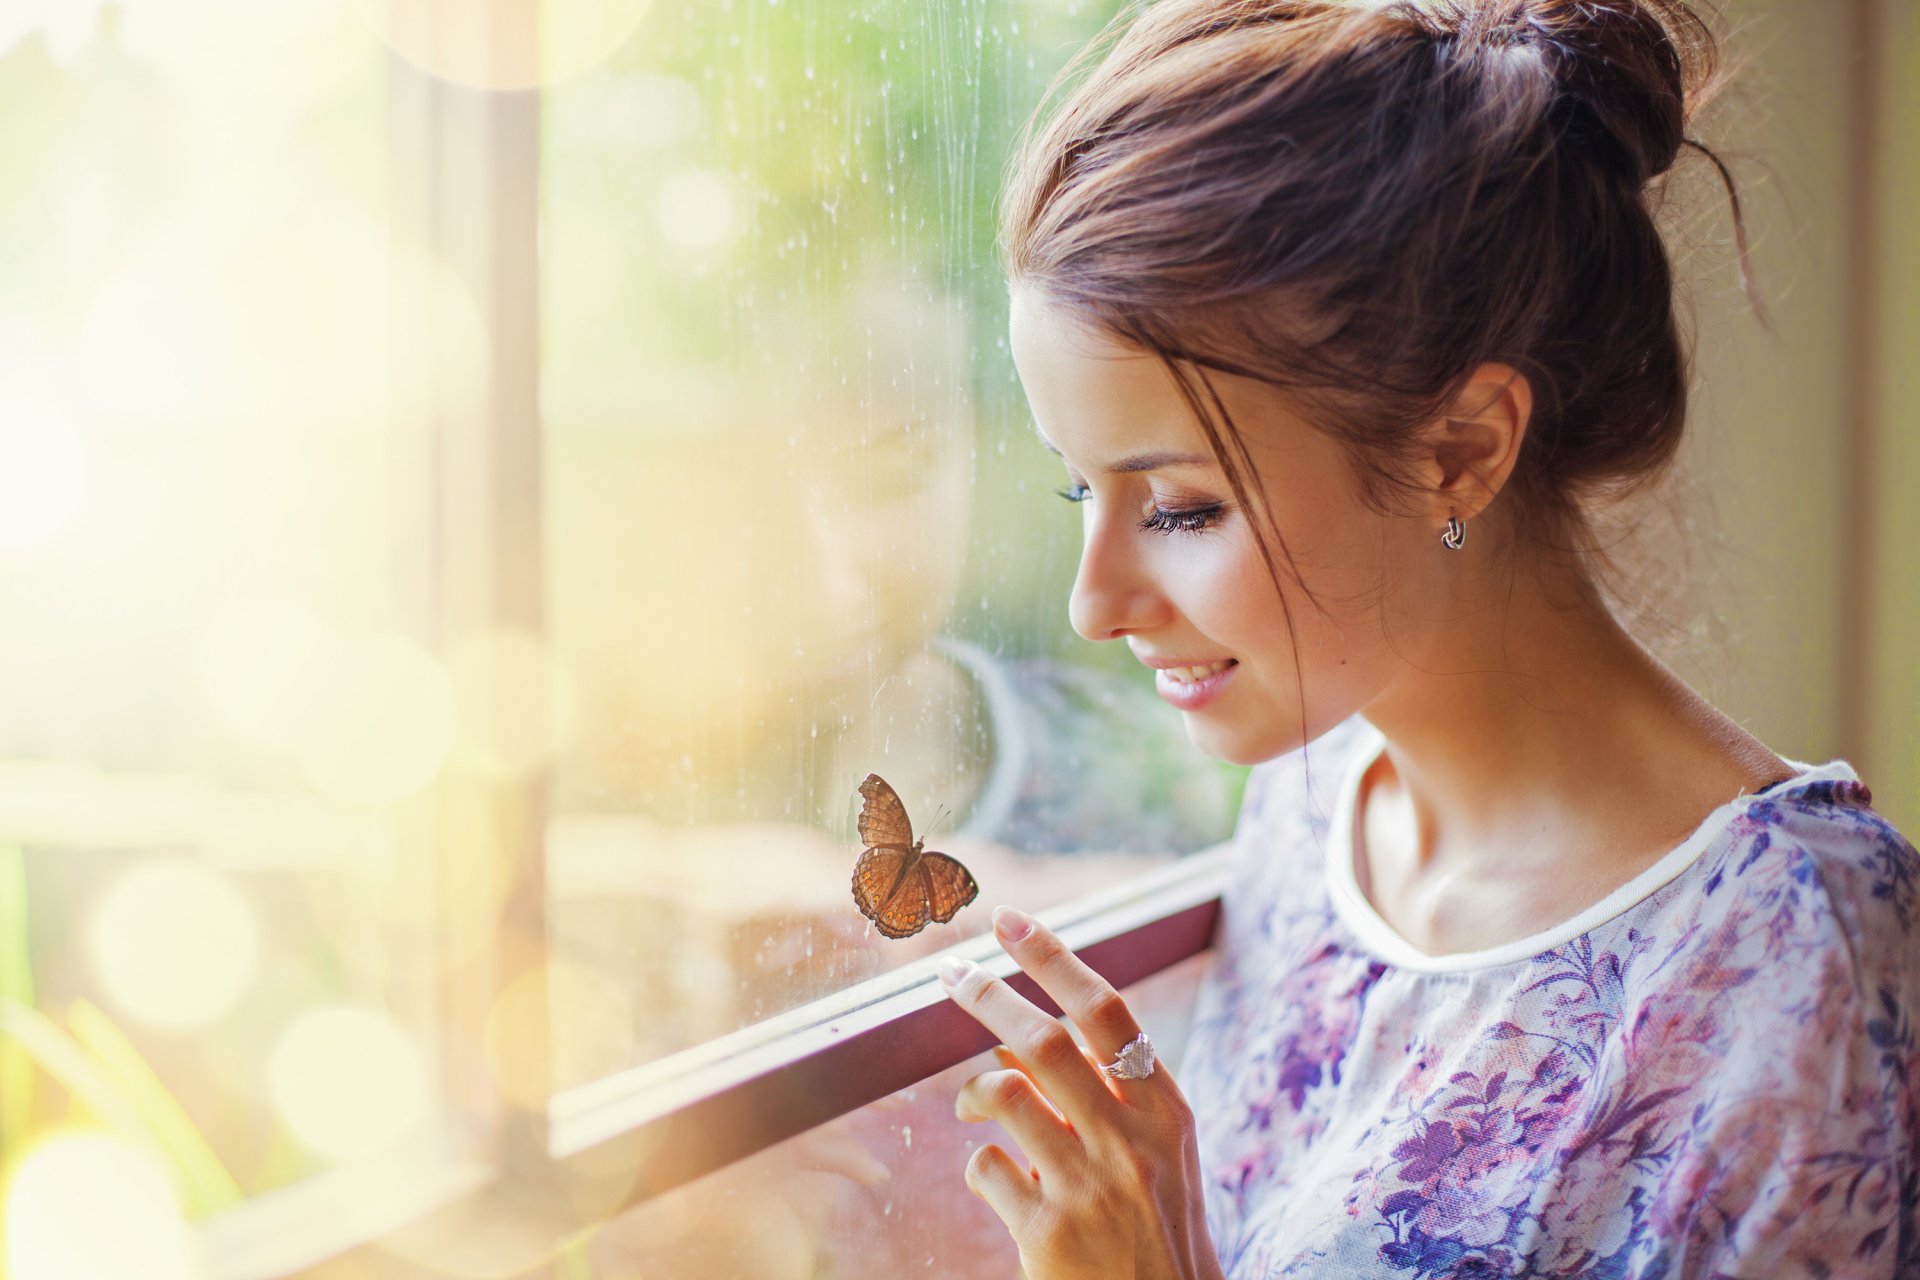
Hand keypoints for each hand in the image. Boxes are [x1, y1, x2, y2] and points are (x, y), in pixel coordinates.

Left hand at [937, 905, 1224, 1279]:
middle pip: (1043, 1039)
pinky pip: (987, 1169)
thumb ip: (1099, 1097)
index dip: (1054, 958)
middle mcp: (1130, 1141)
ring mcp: (1089, 1186)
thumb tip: (1013, 1042)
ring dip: (975, 1091)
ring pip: (1005, 1094)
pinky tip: (997, 1180)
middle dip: (987, 997)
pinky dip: (982, 1164)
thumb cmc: (1156, 1228)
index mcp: (1165, 1111)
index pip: (1108, 1011)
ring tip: (972, 1106)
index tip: (1010, 920)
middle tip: (949, 974)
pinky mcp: (1048, 1233)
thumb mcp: (1152, 1155)